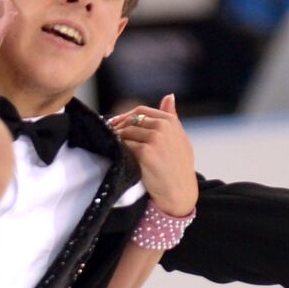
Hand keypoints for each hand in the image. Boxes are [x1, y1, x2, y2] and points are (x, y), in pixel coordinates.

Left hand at [108, 94, 196, 215]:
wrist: (180, 192)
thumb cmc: (179, 167)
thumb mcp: (180, 138)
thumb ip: (172, 117)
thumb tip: (169, 96)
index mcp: (171, 121)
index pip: (141, 111)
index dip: (125, 117)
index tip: (115, 124)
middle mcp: (163, 127)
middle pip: (131, 120)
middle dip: (118, 127)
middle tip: (108, 135)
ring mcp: (154, 139)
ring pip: (126, 132)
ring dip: (117, 138)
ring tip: (112, 146)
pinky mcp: (145, 152)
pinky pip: (124, 145)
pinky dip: (118, 149)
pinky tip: (116, 154)